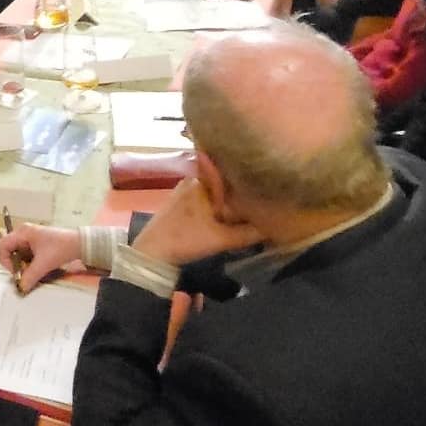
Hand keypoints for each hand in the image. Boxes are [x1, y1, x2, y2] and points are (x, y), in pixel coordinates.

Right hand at [0, 224, 81, 293]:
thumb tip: (21, 288)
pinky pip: (26, 254)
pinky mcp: (37, 243)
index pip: (3, 245)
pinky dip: (29, 262)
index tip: (16, 271)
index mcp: (23, 232)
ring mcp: (31, 237)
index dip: (6, 260)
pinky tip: (37, 268)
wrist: (80, 244)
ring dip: (22, 264)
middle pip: (10, 249)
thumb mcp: (44, 264)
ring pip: (18, 253)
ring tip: (32, 271)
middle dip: (15, 263)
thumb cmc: (61, 248)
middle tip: (23, 273)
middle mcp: (24, 232)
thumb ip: (30, 276)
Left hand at [132, 178, 263, 266]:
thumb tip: (274, 228)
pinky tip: (227, 213)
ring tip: (250, 204)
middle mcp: (193, 179)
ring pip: (214, 191)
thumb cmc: (186, 240)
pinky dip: (216, 204)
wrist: (152, 253)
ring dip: (228, 198)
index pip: (233, 172)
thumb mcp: (222, 239)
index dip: (250, 177)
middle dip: (241, 190)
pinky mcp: (179, 202)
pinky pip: (204, 198)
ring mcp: (184, 190)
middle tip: (263, 195)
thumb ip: (250, 233)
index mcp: (203, 181)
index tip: (267, 181)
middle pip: (224, 182)